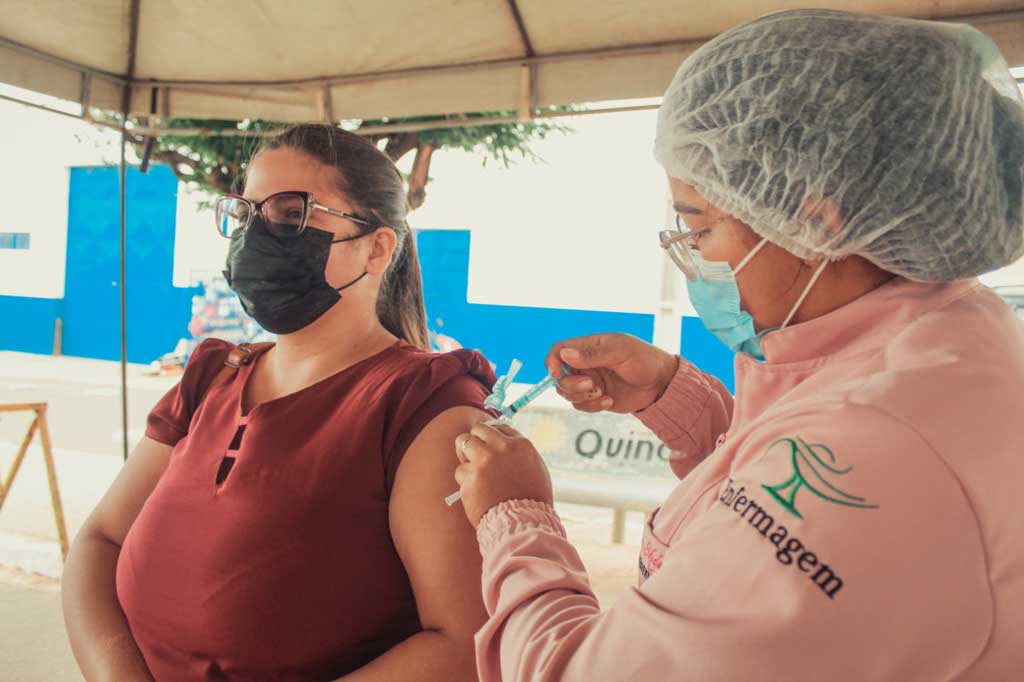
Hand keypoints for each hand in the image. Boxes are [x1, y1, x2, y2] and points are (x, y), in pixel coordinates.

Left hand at [453, 421, 553, 527]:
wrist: (523, 524)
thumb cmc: (533, 499)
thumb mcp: (536, 468)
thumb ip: (519, 452)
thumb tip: (504, 441)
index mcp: (521, 444)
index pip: (499, 427)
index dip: (492, 436)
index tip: (489, 444)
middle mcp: (501, 448)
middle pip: (478, 429)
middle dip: (475, 439)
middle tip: (476, 452)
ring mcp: (483, 461)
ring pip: (463, 442)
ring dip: (465, 454)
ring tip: (473, 469)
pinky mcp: (469, 478)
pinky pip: (460, 471)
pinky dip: (465, 480)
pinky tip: (476, 490)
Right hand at [546, 333, 678, 413]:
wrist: (661, 384)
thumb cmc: (644, 359)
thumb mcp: (620, 351)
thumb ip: (592, 354)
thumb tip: (565, 354)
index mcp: (589, 347)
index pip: (559, 350)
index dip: (552, 361)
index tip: (555, 373)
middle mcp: (585, 364)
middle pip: (560, 376)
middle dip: (570, 384)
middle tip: (590, 385)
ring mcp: (590, 382)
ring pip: (567, 393)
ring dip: (580, 397)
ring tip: (602, 394)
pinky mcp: (596, 398)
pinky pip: (581, 406)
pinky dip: (592, 406)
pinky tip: (609, 401)